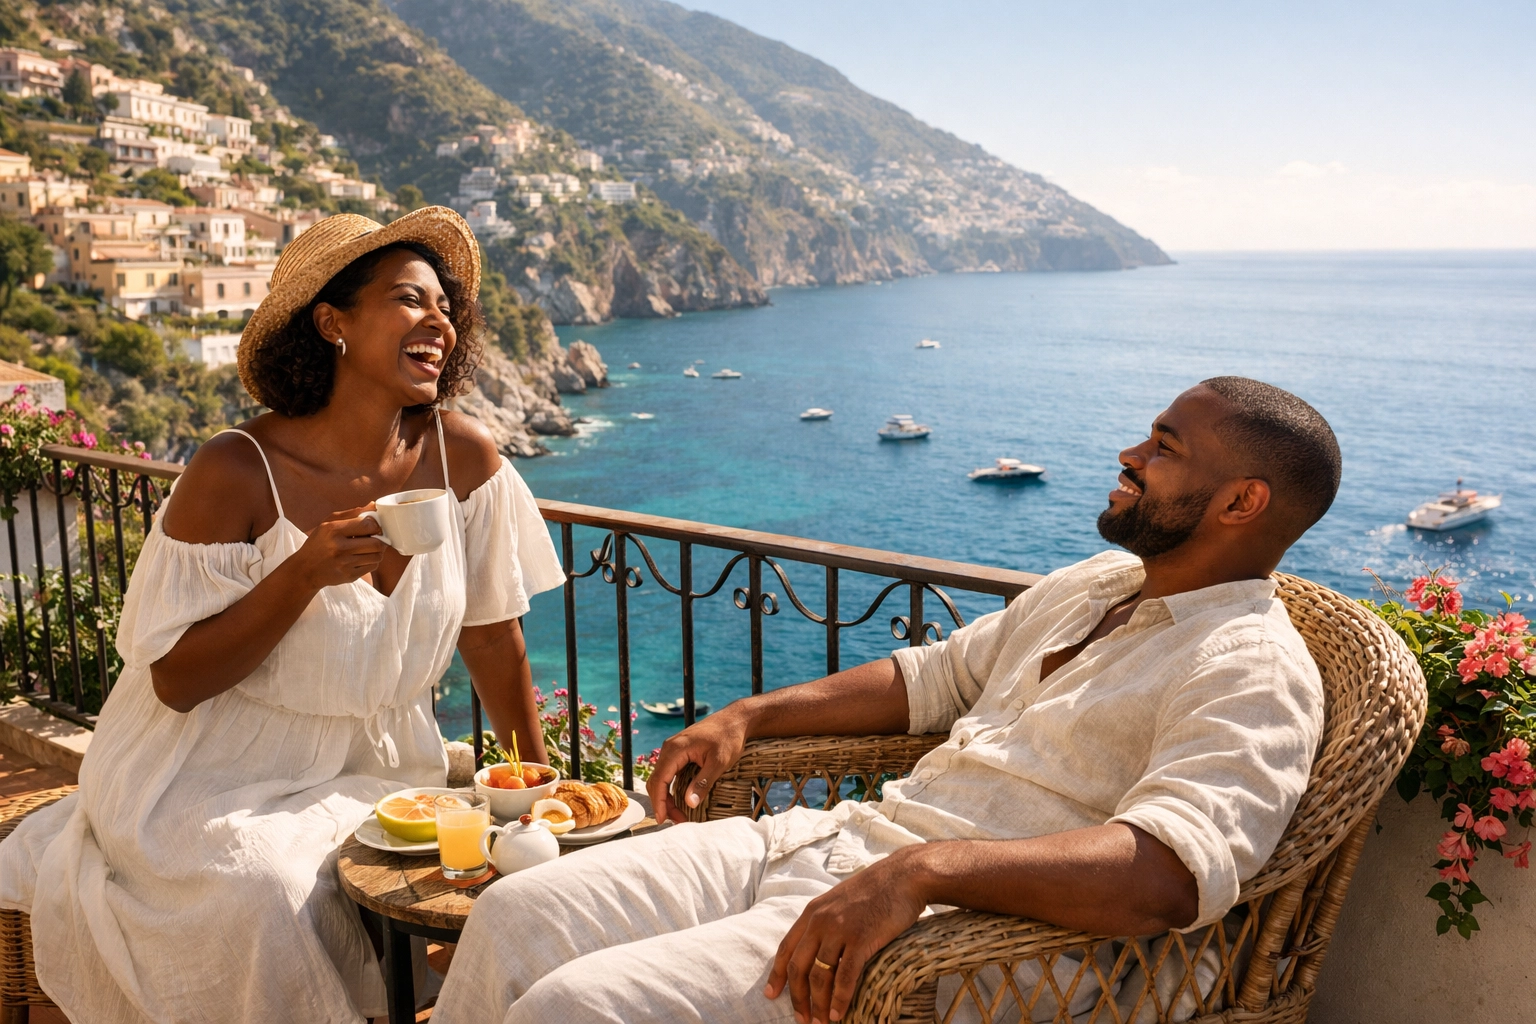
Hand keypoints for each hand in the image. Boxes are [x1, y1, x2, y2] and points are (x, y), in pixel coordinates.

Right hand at [291, 506, 385, 589]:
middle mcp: (339, 547)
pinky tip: (362, 558)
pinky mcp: (349, 576)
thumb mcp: (328, 523)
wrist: (305, 569)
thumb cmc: (318, 543)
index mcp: (333, 530)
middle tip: (376, 538)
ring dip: (378, 551)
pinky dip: (372, 561)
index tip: (373, 527)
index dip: (376, 525)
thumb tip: (373, 505)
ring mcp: (344, 563)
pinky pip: (372, 567)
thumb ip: (352, 513)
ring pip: (377, 556)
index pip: (368, 525)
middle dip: (380, 539)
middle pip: (376, 543)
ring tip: (369, 548)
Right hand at [646, 706, 748, 822]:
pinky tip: (681, 799)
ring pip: (661, 777)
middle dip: (663, 803)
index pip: (659, 780)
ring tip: (680, 814)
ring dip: (667, 797)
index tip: (663, 820)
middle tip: (678, 820)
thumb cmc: (729, 737)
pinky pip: (669, 772)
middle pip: (656, 780)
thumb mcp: (718, 763)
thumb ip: (703, 782)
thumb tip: (689, 803)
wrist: (735, 719)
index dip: (659, 802)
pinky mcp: (679, 752)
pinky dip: (671, 788)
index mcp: (675, 749)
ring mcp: (673, 749)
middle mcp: (669, 748)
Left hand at [765, 849, 929, 1023]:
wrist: (904, 876)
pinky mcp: (861, 939)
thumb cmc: (876, 889)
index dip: (777, 974)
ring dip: (817, 1004)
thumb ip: (826, 920)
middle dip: (797, 997)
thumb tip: (820, 946)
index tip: (771, 994)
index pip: (786, 948)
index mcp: (812, 912)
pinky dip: (840, 999)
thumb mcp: (840, 900)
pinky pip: (845, 976)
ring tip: (820, 1022)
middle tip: (801, 1019)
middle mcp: (820, 921)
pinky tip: (838, 1014)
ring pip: (820, 975)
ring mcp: (840, 930)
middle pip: (798, 967)